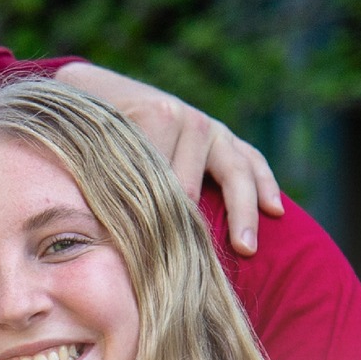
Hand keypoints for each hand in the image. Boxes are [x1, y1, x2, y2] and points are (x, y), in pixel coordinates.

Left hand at [56, 63, 283, 253]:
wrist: (97, 91)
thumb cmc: (87, 132)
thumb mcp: (84, 147)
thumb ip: (99, 178)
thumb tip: (100, 233)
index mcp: (148, 119)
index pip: (160, 181)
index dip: (156, 223)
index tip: (152, 260)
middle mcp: (182, 118)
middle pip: (193, 183)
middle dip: (190, 226)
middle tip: (191, 268)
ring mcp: (206, 125)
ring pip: (233, 171)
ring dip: (242, 211)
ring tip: (246, 248)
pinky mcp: (222, 133)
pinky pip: (249, 158)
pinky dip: (263, 183)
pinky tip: (275, 210)